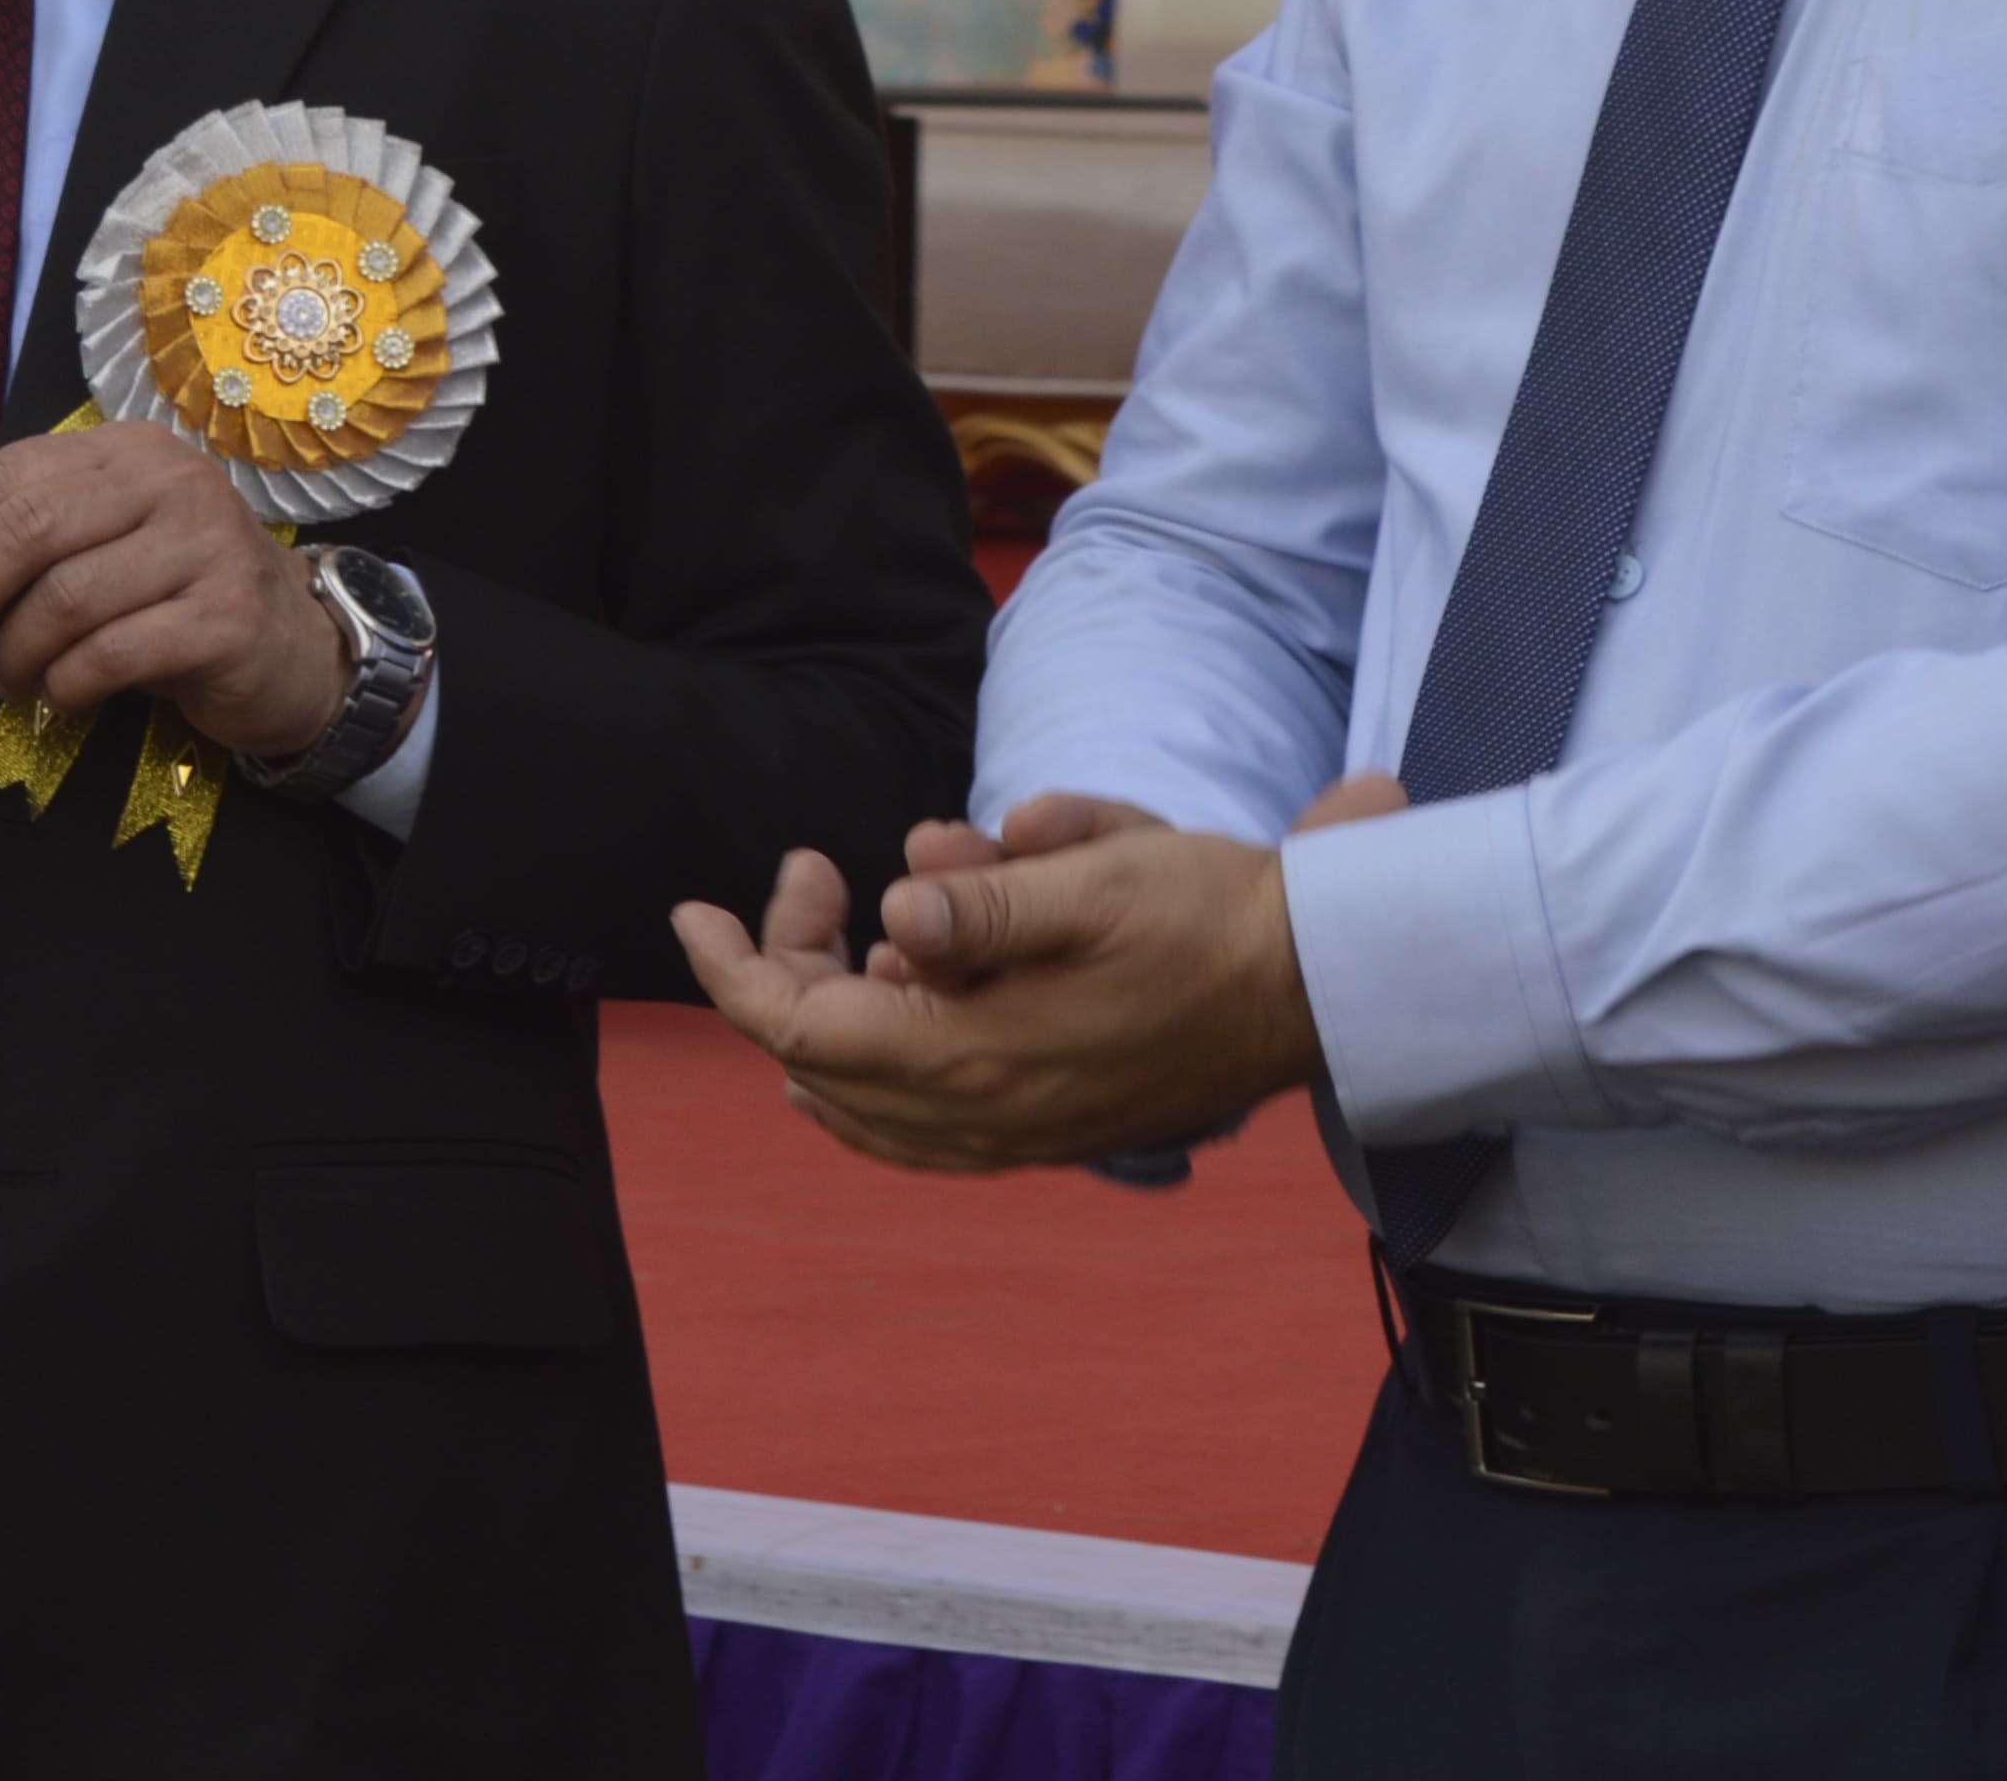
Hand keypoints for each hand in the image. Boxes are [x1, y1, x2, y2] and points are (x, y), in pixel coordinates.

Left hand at [0, 422, 341, 761]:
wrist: (294, 649)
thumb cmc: (174, 597)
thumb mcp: (104, 547)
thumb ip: (30, 545)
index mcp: (126, 450)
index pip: (8, 474)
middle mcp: (171, 481)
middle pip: (30, 528)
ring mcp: (206, 544)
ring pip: (67, 597)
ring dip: (15, 652)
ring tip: (6, 680)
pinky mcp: (227, 616)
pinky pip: (113, 653)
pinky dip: (67, 684)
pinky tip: (60, 697)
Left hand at [666, 776, 1391, 1174]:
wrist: (1313, 988)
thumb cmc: (1204, 920)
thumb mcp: (1091, 883)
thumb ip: (983, 903)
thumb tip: (893, 910)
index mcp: (973, 1057)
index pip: (796, 1026)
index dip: (731, 966)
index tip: (693, 908)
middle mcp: (982, 1116)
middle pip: (818, 1058)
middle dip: (789, 962)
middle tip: (819, 872)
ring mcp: (1016, 1135)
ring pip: (864, 1105)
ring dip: (832, 1015)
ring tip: (853, 925)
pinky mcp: (1048, 1130)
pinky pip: (921, 1128)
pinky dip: (877, 1076)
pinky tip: (884, 1010)